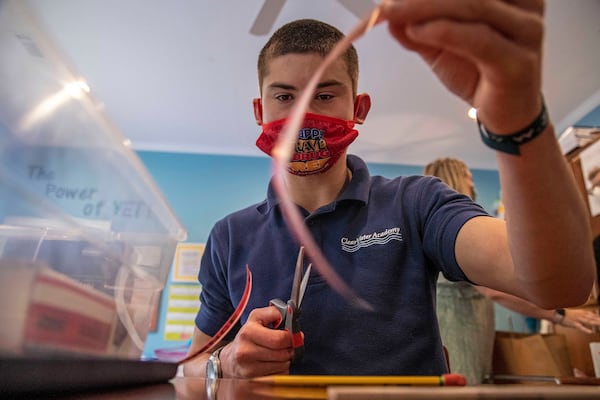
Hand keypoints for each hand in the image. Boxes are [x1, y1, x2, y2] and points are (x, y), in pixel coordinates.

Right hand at [219, 306, 294, 377]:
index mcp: (247, 333)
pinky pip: (279, 376)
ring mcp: (248, 369)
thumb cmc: (247, 337)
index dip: (291, 338)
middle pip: (283, 354)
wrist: (231, 359)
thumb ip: (272, 312)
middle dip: (289, 349)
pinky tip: (272, 364)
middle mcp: (245, 352)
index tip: (292, 336)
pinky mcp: (253, 381)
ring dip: (285, 360)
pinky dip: (280, 370)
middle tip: (286, 346)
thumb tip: (286, 315)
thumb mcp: (256, 318)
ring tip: (277, 354)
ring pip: (283, 366)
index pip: (279, 339)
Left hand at [380, 0, 544, 133]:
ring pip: (472, 6)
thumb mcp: (441, 45)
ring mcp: (526, 32)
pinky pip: (478, 39)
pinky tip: (417, 32)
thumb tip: (388, 11)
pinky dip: (443, 32)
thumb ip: (418, 25)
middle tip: (386, 5)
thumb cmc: (482, 75)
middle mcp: (526, 5)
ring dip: (425, 8)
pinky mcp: (518, 62)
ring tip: (393, 13)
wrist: (508, 114)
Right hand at [560, 309, 599, 334]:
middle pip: (592, 318)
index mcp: (581, 312)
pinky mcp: (574, 324)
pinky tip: (590, 332)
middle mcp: (581, 315)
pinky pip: (580, 327)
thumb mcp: (575, 313)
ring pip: (588, 321)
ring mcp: (578, 319)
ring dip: (595, 323)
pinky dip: (586, 329)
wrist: (557, 313)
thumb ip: (582, 315)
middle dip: (598, 320)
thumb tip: (588, 316)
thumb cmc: (565, 314)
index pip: (592, 315)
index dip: (597, 317)